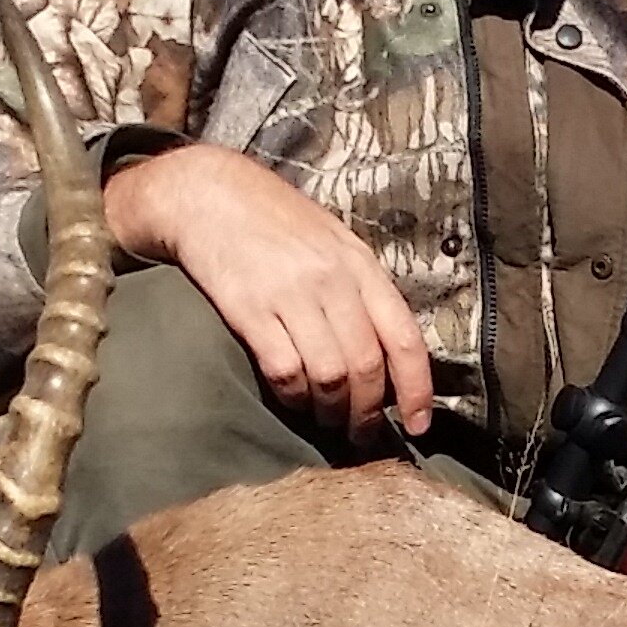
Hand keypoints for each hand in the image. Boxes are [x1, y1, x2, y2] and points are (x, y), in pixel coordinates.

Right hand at [105, 143, 434, 437]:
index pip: (405, 337)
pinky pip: (284, 370)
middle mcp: (333, 280)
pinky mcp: (250, 309)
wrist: (207, 193)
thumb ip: (361, 289)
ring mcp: (291, 294)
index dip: (417, 389)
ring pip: (330, 375)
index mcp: (361, 265)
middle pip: (367, 366)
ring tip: (326, 421)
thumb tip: (388, 352)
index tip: (418, 425)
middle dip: (368, 412)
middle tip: (361, 433)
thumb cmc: (275, 221)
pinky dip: (293, 395)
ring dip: (331, 410)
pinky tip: (292, 397)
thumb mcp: (333, 241)